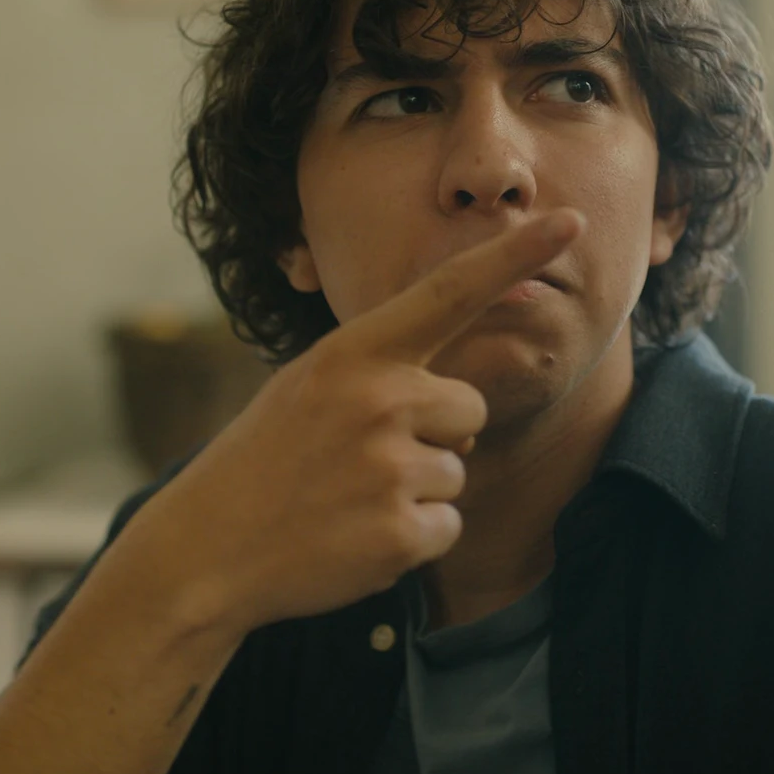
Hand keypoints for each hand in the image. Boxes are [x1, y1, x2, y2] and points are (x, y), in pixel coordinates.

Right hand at [148, 208, 585, 635]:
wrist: (203, 552)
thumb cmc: (266, 462)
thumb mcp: (312, 388)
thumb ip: (385, 376)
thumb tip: (463, 411)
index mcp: (352, 353)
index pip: (449, 291)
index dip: (514, 255)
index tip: (570, 221)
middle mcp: (377, 399)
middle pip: (468, 407)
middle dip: (436, 435)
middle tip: (359, 460)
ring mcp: (388, 468)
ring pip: (457, 472)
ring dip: (415, 493)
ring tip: (345, 501)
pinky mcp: (399, 535)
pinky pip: (448, 528)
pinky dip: (411, 541)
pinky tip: (353, 539)